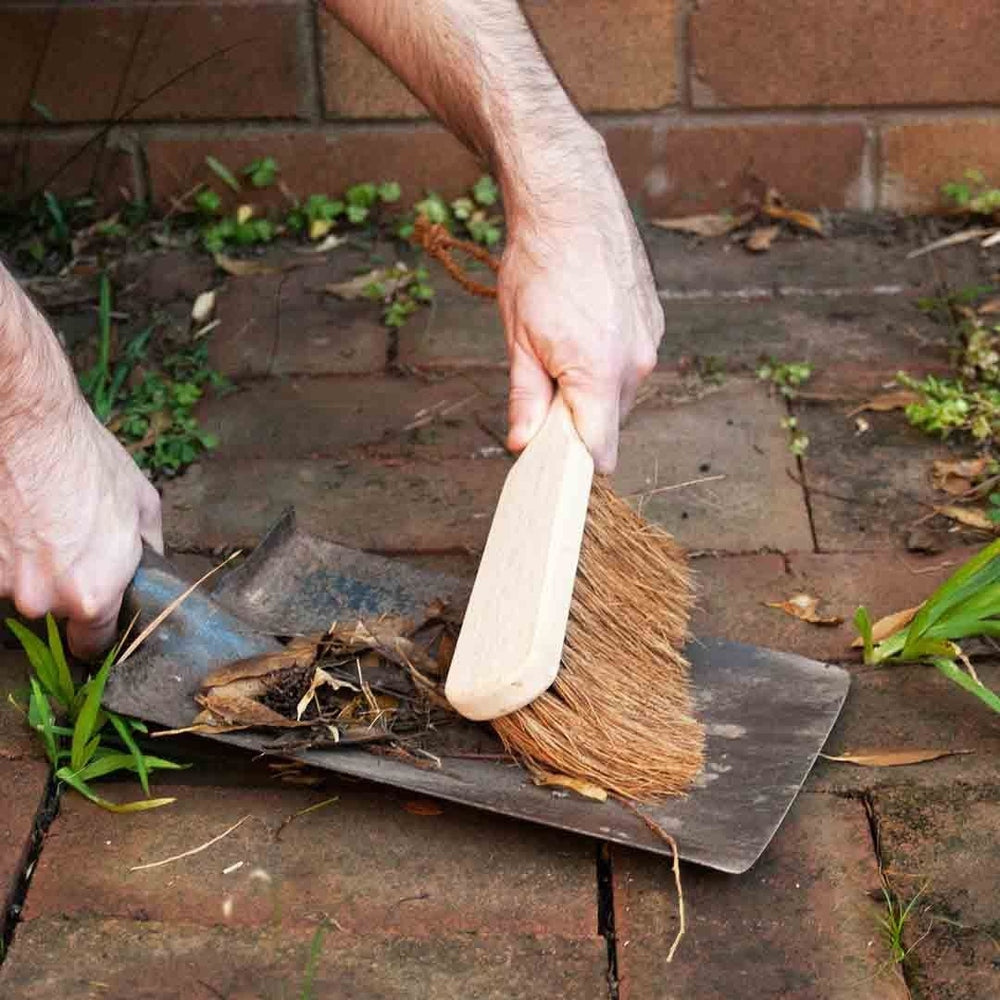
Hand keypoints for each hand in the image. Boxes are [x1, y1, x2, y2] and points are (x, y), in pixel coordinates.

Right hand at [0, 307, 161, 658]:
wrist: (28, 426)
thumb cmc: (90, 463)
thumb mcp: (142, 505)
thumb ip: (148, 551)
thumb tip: (153, 571)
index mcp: (93, 595)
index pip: (93, 644)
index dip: (98, 632)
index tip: (99, 620)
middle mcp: (44, 600)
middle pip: (55, 613)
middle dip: (65, 588)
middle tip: (73, 546)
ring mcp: (5, 583)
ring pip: (24, 589)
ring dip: (33, 568)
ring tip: (46, 524)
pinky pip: (1, 569)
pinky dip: (8, 552)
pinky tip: (22, 520)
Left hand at [497, 135, 662, 472]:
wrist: (571, 199)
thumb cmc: (539, 265)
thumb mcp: (518, 339)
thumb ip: (526, 399)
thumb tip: (522, 444)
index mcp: (599, 375)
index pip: (600, 451)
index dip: (576, 465)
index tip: (553, 467)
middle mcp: (636, 364)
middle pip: (609, 423)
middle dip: (578, 421)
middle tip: (541, 391)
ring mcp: (650, 341)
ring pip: (620, 392)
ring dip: (592, 388)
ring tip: (560, 348)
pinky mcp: (655, 322)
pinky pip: (631, 362)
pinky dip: (607, 361)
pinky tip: (582, 328)